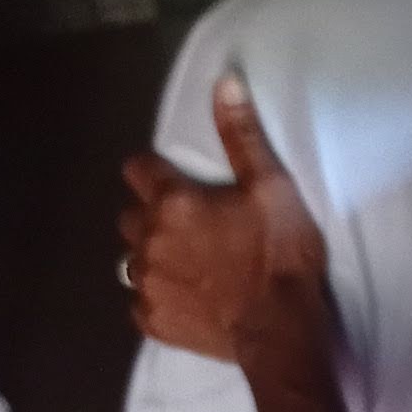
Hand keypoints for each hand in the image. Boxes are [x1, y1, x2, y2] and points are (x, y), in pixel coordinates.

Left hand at [120, 69, 327, 365]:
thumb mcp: (272, 188)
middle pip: (130, 215)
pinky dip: (158, 297)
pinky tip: (186, 298)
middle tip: (191, 227)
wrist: (281, 331)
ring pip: (133, 259)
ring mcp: (146, 284)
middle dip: (152, 215)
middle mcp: (148, 239)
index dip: (155, 172)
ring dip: (153, 256)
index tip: (177, 183)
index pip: (138, 170)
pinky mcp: (152, 321)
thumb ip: (242, 136)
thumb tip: (224, 81)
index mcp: (173, 202)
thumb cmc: (280, 255)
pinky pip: (140, 302)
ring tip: (189, 265)